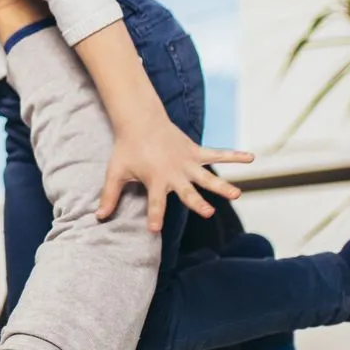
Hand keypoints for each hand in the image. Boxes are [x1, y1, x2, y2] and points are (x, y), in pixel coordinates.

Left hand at [98, 112, 252, 231]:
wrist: (140, 120)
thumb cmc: (127, 149)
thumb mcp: (116, 172)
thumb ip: (109, 196)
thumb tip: (98, 217)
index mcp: (155, 179)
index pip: (154, 202)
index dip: (154, 216)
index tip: (154, 229)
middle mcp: (174, 173)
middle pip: (187, 191)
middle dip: (197, 203)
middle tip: (208, 213)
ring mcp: (187, 162)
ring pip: (207, 176)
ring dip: (222, 186)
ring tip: (237, 194)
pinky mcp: (195, 151)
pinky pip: (218, 153)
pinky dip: (234, 155)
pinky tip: (251, 157)